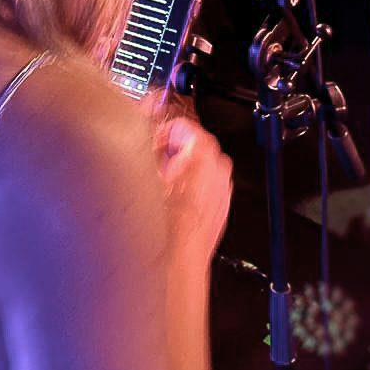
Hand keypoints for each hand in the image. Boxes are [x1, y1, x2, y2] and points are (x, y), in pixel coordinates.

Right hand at [156, 116, 231, 270]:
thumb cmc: (165, 221)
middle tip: (155, 162)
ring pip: (202, 166)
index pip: (183, 125)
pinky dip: (193, 187)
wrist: (178, 259)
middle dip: (174, 150)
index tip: (152, 143)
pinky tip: (176, 201)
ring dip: (185, 169)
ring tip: (164, 182)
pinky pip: (208, 186)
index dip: (162, 131)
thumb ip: (147, 133)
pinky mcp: (222, 206)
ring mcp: (223, 189)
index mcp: (202, 152)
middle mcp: (218, 168)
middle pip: (195, 144)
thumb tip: (146, 109)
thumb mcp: (146, 167)